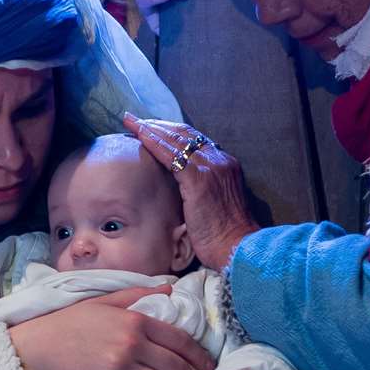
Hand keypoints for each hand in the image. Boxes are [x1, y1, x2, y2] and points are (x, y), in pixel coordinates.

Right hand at [8, 286, 212, 369]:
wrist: (37, 353)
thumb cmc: (67, 326)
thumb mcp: (102, 303)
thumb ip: (137, 296)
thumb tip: (169, 289)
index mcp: (135, 320)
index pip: (178, 339)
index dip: (199, 355)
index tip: (208, 367)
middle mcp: (133, 344)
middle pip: (175, 367)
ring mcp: (123, 369)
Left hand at [123, 114, 259, 269]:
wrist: (238, 248)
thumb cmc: (223, 235)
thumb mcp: (214, 203)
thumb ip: (200, 188)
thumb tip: (179, 187)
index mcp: (225, 165)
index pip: (195, 140)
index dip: (172, 132)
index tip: (152, 128)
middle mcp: (220, 160)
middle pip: (185, 134)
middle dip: (159, 125)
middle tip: (137, 121)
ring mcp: (211, 168)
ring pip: (177, 140)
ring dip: (152, 129)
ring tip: (132, 123)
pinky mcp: (200, 180)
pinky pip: (172, 155)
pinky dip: (154, 142)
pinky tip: (139, 136)